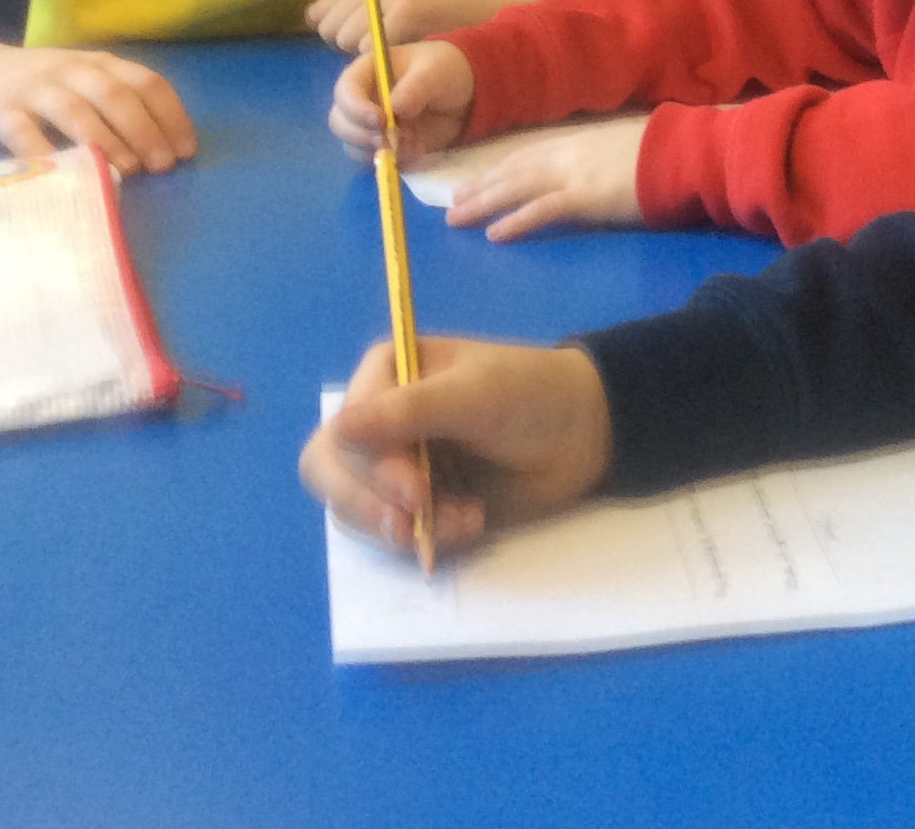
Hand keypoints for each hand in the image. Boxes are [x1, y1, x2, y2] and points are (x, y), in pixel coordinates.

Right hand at [0, 45, 194, 174]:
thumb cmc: (45, 88)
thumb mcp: (86, 83)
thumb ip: (120, 106)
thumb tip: (166, 149)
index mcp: (100, 64)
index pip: (146, 82)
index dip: (170, 116)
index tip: (185, 151)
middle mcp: (71, 71)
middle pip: (114, 94)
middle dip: (144, 130)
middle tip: (162, 166)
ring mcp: (34, 90)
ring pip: (73, 110)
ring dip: (104, 140)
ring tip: (126, 171)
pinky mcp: (1, 112)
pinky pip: (23, 132)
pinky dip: (44, 154)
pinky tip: (63, 174)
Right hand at [299, 336, 612, 558]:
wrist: (584, 433)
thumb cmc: (530, 393)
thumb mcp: (473, 395)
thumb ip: (407, 413)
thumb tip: (336, 431)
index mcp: (384, 376)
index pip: (342, 432)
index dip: (369, 469)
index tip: (415, 492)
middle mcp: (379, 421)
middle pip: (330, 473)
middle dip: (369, 507)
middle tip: (411, 527)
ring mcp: (395, 466)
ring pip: (356, 511)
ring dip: (404, 527)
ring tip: (463, 520)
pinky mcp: (418, 504)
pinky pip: (394, 533)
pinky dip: (427, 538)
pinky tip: (472, 522)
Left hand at [306, 0, 528, 53]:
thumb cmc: (447, 1)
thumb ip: (361, 2)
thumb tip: (311, 19)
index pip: (319, 10)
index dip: (335, 32)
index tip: (360, 41)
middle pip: (327, 27)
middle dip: (346, 45)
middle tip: (380, 48)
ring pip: (345, 39)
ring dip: (364, 54)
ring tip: (394, 50)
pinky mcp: (406, 9)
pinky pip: (370, 47)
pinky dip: (382, 58)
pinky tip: (405, 53)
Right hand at [330, 40, 475, 161]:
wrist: (463, 93)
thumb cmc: (444, 70)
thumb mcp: (434, 71)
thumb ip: (416, 87)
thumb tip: (394, 108)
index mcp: (367, 73)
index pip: (345, 91)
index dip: (356, 109)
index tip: (380, 121)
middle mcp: (362, 100)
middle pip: (339, 122)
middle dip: (360, 136)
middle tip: (389, 141)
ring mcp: (370, 125)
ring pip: (353, 146)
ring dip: (376, 152)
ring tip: (411, 145)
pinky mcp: (384, 145)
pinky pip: (374, 160)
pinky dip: (392, 162)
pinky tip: (416, 151)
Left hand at [446, 117, 646, 240]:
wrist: (684, 153)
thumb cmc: (662, 153)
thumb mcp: (619, 149)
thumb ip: (596, 159)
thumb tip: (585, 173)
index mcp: (576, 142)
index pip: (526, 156)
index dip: (497, 170)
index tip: (475, 181)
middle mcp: (567, 154)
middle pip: (512, 170)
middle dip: (480, 186)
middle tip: (450, 204)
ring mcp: (574, 174)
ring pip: (516, 187)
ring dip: (483, 202)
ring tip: (456, 218)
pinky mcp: (585, 198)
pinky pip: (541, 210)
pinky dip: (515, 221)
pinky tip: (493, 234)